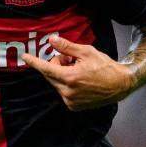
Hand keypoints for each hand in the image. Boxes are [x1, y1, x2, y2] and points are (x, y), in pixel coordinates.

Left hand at [20, 35, 137, 110]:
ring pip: (56, 83)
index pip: (46, 68)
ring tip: (79, 71)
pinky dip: (67, 85)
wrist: (120, 85)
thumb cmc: (105, 66)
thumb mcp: (86, 52)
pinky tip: (81, 81)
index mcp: (69, 77)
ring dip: (62, 75)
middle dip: (57, 64)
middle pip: (51, 74)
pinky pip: (63, 92)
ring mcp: (70, 101)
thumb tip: (52, 40)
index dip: (34, 62)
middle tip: (71, 60)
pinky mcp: (74, 107)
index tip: (25, 57)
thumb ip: (67, 47)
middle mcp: (67, 92)